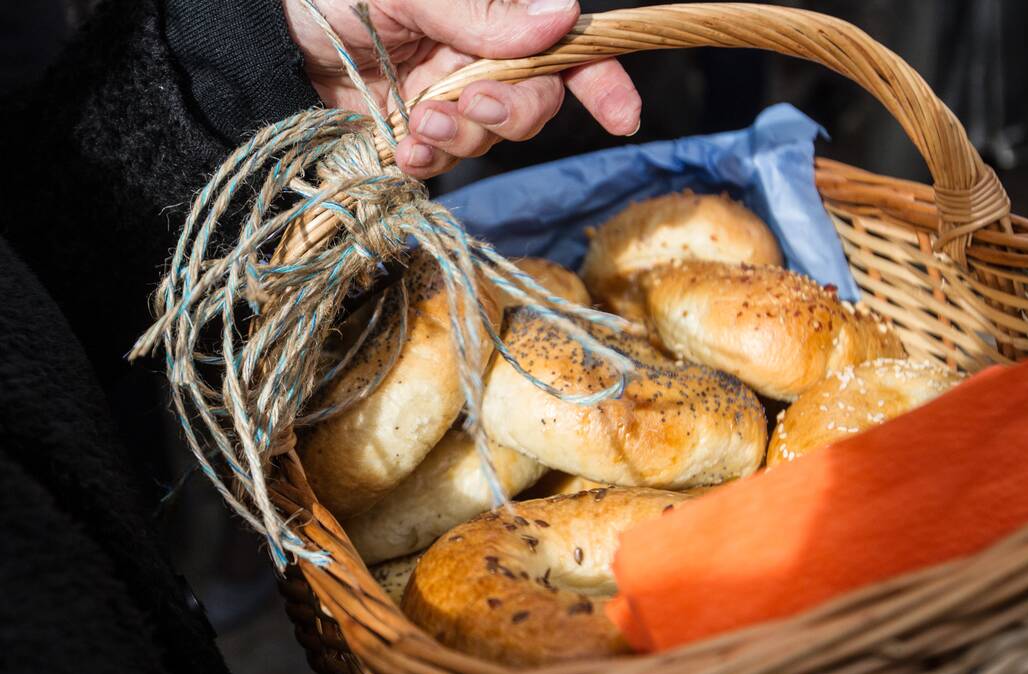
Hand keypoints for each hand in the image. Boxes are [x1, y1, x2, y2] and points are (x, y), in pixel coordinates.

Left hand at [283, 0, 640, 177]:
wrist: (261, 37)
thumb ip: (481, 8)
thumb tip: (561, 15)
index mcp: (488, 11)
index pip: (563, 44)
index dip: (601, 77)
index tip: (622, 114)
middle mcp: (478, 53)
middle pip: (536, 99)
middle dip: (510, 111)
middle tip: (470, 103)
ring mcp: (449, 95)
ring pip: (492, 135)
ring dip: (463, 135)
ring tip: (417, 122)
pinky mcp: (417, 132)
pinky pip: (446, 160)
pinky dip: (430, 159)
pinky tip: (402, 145)